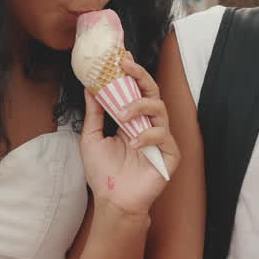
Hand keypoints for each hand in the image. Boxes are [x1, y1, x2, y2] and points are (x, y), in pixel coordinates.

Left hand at [81, 54, 180, 216]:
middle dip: (140, 76)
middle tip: (126, 66)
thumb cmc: (104, 173)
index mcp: (132, 120)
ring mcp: (161, 139)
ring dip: (140, 106)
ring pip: (159, 109)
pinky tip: (133, 143)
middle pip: (152, 93)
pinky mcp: (170, 154)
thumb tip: (89, 88)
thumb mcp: (91, 138)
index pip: (135, 90)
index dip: (131, 73)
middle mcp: (148, 125)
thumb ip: (94, 113)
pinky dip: (147, 135)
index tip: (121, 57)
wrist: (113, 201)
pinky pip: (163, 136)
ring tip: (122, 115)